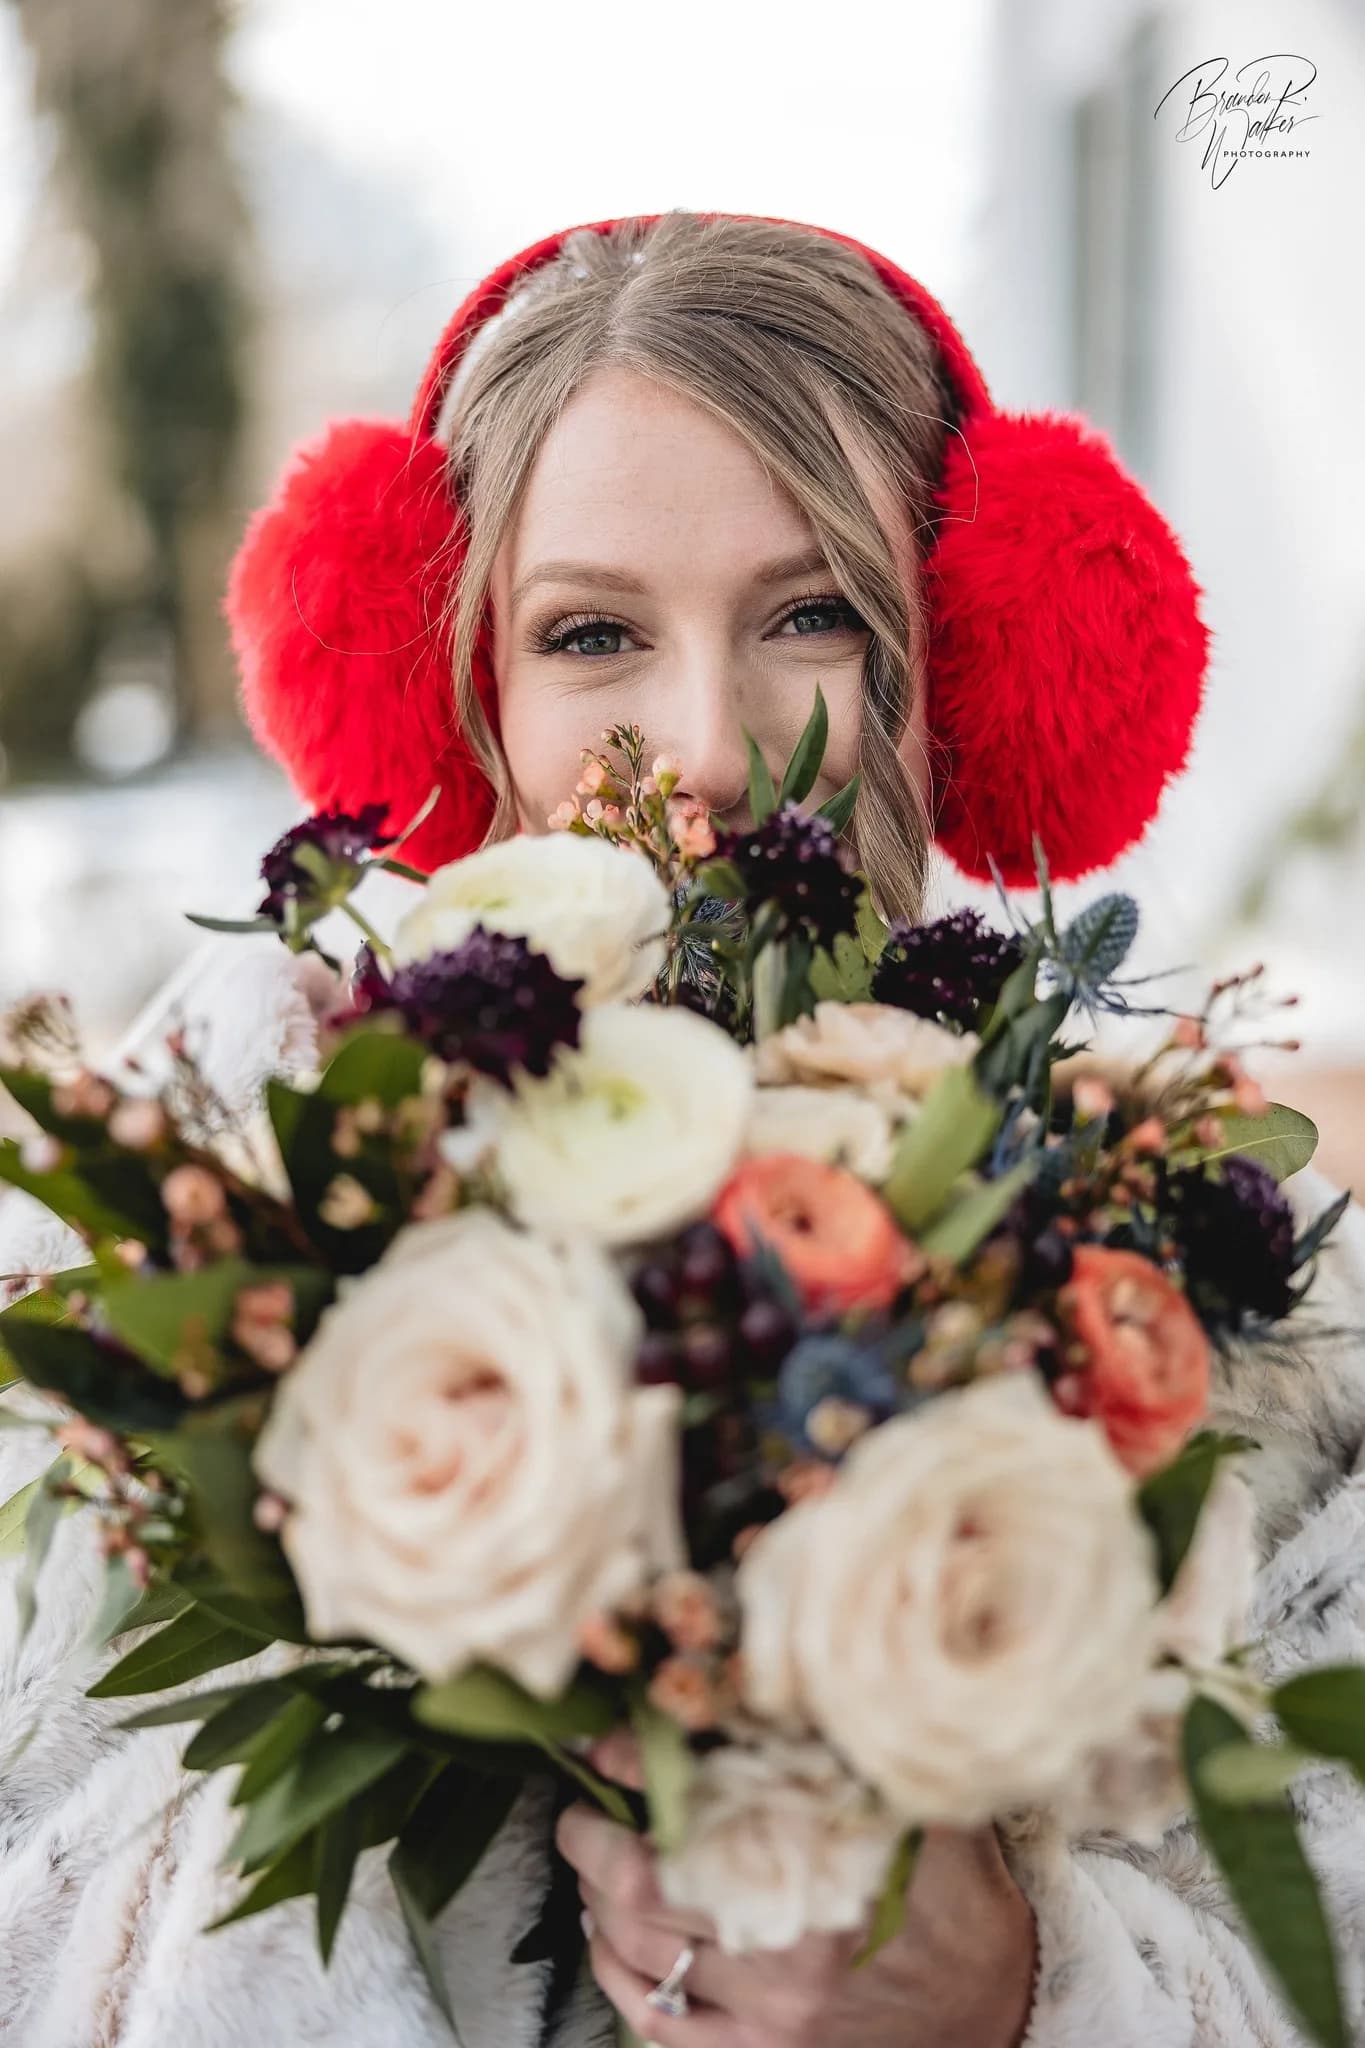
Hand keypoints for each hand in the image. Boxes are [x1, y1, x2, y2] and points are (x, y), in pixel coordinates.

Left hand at [556, 1734, 1037, 2047]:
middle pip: (646, 1885)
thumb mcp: (918, 1804)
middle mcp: (791, 1944)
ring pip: (641, 1949)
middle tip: (582, 1801)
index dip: (637, 1766)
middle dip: (593, 1836)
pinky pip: (658, 2023)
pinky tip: (608, 1938)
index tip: (609, 1740)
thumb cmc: (953, 1893)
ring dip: (596, 1898)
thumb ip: (855, 1749)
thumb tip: (792, 1671)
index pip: (699, 1805)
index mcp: (828, 1867)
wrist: (997, 2004)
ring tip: (590, 1856)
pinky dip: (617, 1976)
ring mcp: (771, 2010)